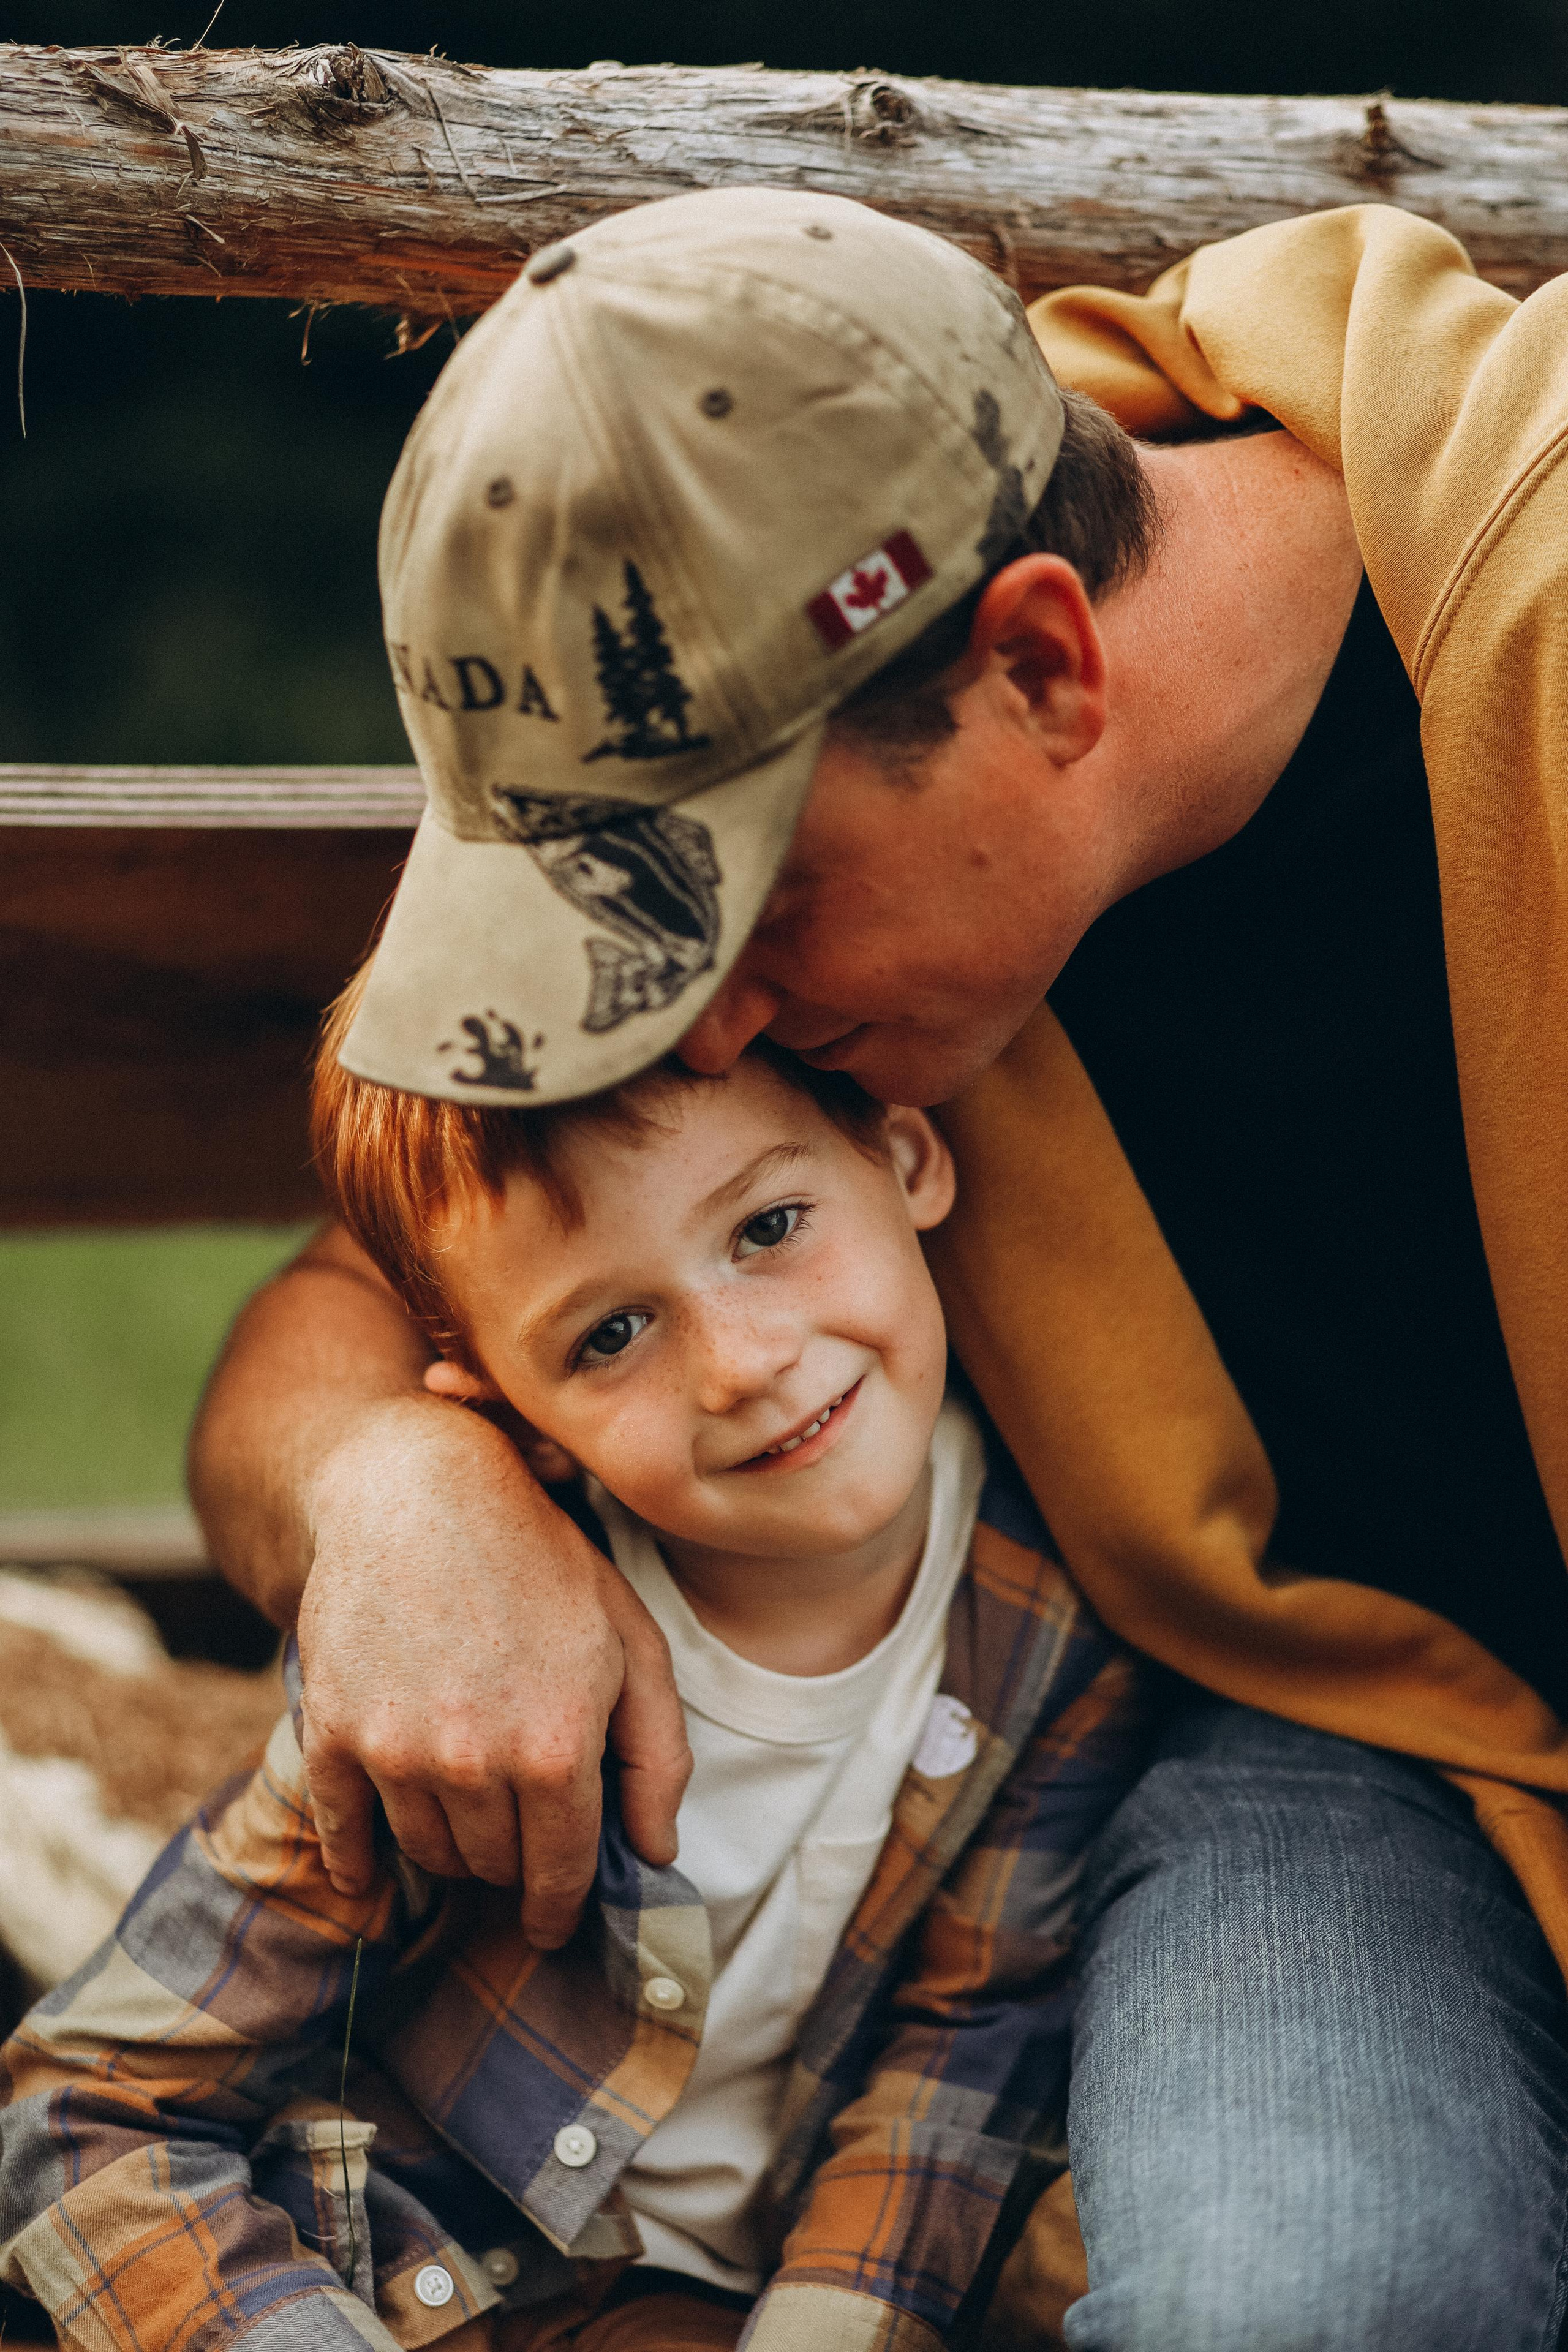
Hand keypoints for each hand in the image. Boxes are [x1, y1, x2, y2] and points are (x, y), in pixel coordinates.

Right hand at [296, 1395, 690, 1947]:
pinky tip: (369, 1876)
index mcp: (558, 1746)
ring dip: (451, 1845)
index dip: (558, 1909)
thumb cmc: (541, 1561)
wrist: (418, 1491)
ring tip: (466, 1801)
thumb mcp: (631, 1639)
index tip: (552, 1924)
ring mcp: (396, 1751)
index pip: (559, 1873)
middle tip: (517, 1826)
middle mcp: (476, 1761)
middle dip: (511, 1859)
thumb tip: (657, 1855)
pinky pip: (343, 1835)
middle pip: (492, 1867)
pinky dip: (358, 1864)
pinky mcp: (333, 1733)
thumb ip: (656, 1754)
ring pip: (428, 1852)